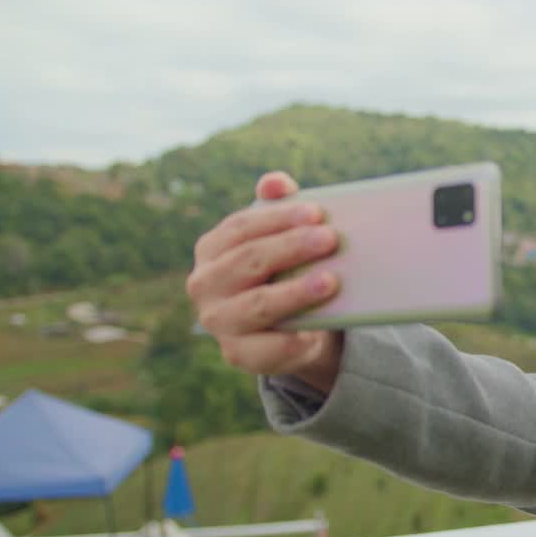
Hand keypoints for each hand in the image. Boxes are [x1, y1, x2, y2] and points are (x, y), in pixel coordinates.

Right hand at [185, 171, 343, 392]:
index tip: (316, 212)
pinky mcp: (238, 354)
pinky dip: (290, 340)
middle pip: (249, 261)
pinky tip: (314, 331)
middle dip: (291, 248)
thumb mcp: (281, 240)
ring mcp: (219, 322)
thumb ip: (276, 209)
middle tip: (330, 239)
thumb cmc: (284, 273)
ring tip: (330, 281)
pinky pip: (265, 349)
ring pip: (257, 305)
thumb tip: (275, 182)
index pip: (242, 227)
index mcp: (212, 250)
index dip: (279, 218)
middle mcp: (205, 285)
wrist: (291, 327)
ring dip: (295, 293)